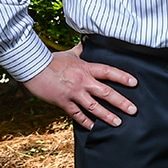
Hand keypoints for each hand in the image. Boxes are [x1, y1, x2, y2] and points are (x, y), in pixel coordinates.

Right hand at [22, 44, 137, 129]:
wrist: (33, 68)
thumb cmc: (51, 60)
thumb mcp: (70, 53)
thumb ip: (82, 50)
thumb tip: (88, 41)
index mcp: (86, 68)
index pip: (109, 72)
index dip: (123, 77)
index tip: (135, 83)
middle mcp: (83, 81)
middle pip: (106, 93)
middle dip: (121, 102)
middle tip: (133, 110)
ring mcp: (74, 93)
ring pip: (94, 107)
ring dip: (107, 115)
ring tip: (118, 122)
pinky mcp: (63, 102)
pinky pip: (76, 114)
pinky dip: (85, 121)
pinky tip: (93, 127)